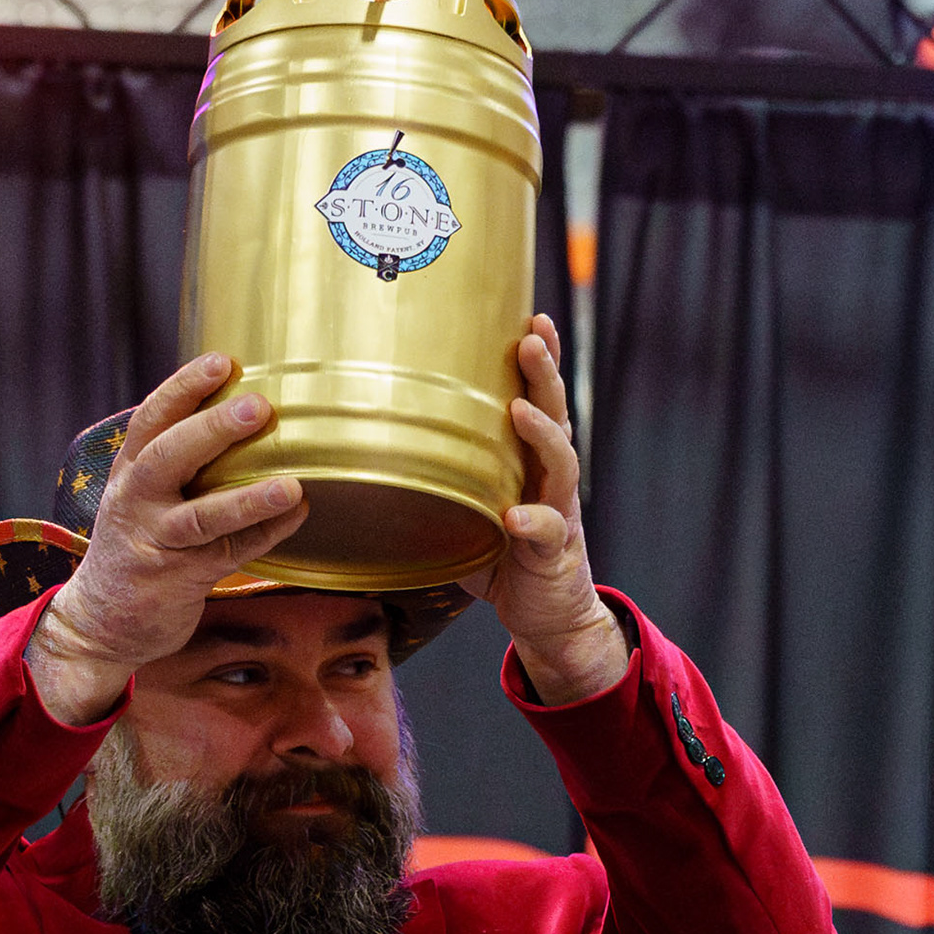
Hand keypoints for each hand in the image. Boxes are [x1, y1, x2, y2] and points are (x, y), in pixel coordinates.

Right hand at [26, 357, 307, 725]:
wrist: (100, 623)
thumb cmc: (137, 548)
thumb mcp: (141, 499)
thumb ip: (177, 464)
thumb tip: (235, 413)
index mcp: (128, 473)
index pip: (151, 420)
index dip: (184, 388)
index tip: (221, 360)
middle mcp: (136, 502)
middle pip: (169, 457)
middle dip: (212, 429)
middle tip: (258, 406)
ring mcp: (155, 542)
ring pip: (201, 517)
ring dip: (247, 499)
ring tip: (292, 485)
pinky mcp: (178, 580)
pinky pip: (229, 554)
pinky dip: (265, 535)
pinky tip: (299, 516)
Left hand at [459, 314, 627, 703]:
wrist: (550, 616)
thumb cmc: (505, 557)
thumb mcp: (470, 508)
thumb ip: (442, 477)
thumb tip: (373, 444)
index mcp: (531, 462)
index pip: (539, 398)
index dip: (539, 359)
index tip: (529, 317)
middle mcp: (551, 479)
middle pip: (556, 414)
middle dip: (544, 374)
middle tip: (530, 338)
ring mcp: (559, 513)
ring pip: (560, 463)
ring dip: (542, 433)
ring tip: (522, 409)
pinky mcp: (555, 553)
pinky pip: (548, 532)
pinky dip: (533, 522)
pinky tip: (518, 516)